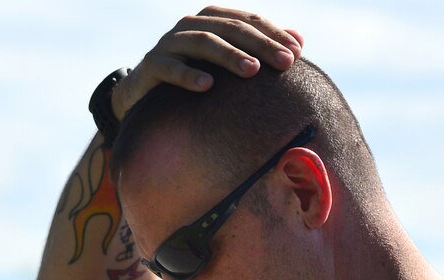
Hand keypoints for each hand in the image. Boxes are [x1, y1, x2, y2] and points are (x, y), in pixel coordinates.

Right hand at [112, 6, 303, 118]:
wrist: (145, 94)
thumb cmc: (193, 77)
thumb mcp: (226, 63)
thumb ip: (259, 50)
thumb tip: (298, 40)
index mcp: (211, 20)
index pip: (248, 20)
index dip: (273, 35)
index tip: (295, 55)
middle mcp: (190, 25)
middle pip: (230, 29)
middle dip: (260, 45)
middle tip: (283, 64)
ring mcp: (169, 43)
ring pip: (203, 42)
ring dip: (229, 56)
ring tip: (252, 72)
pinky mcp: (151, 65)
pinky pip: (170, 68)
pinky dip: (189, 75)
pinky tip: (208, 86)